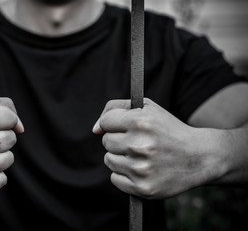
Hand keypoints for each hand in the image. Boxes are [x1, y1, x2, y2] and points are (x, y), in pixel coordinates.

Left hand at [93, 98, 220, 198]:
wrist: (199, 157)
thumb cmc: (169, 130)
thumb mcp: (147, 108)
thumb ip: (116, 108)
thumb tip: (95, 129)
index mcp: (140, 122)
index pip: (105, 122)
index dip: (115, 124)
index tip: (126, 127)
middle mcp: (140, 145)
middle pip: (106, 142)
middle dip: (118, 140)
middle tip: (138, 142)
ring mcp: (141, 168)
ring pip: (109, 160)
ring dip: (121, 157)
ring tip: (141, 156)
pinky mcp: (143, 187)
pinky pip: (115, 179)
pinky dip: (124, 175)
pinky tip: (141, 169)